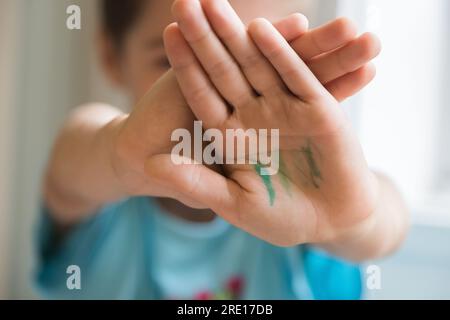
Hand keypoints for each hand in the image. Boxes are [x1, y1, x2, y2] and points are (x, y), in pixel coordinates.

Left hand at [154, 0, 380, 245]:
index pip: (202, 92)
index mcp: (231, 133)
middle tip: (184, 1)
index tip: (167, 34)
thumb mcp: (234, 202)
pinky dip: (281, 55)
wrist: (331, 223)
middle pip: (225, 69)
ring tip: (213, 2)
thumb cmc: (281, 218)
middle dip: (205, 36)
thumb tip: (149, 165)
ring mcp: (285, 107)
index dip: (185, 64)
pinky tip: (261, 29)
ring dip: (237, 34)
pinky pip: (297, 76)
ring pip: (258, 64)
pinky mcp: (319, 107)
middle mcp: (254, 114)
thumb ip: (194, 181)